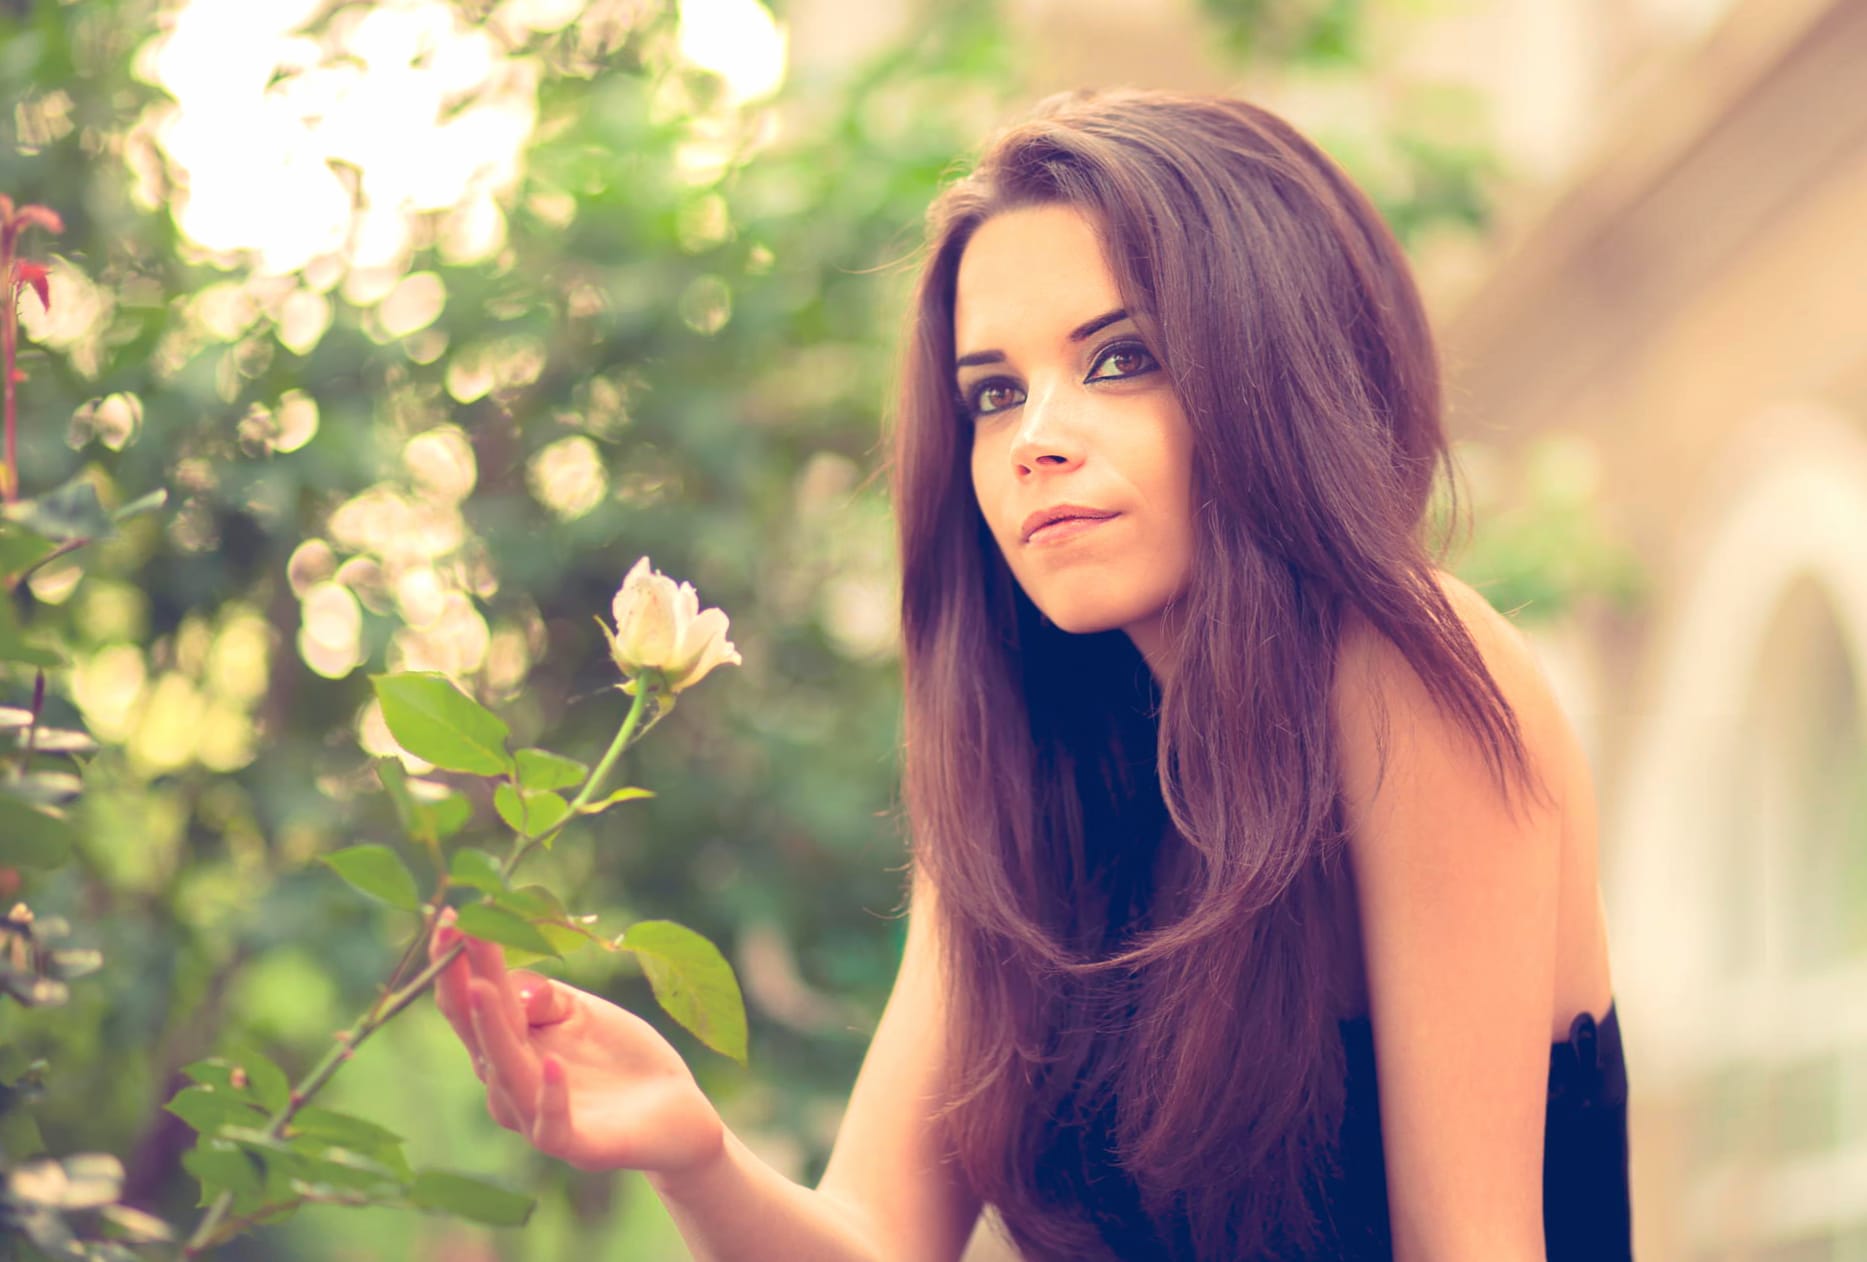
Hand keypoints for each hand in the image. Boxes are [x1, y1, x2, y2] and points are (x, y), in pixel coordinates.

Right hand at [430, 909, 725, 1174]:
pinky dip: (550, 1095)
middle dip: (462, 981)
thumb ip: (543, 996)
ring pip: (506, 1075)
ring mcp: (538, 1118)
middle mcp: (510, 1085)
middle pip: (476, 1033)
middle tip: (454, 932)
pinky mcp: (577, 1146)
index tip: (451, 914)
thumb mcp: (580, 1011)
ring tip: (483, 988)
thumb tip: (511, 989)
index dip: (457, 961)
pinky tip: (552, 1062)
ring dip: (493, 1031)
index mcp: (507, 1047)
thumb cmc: (618, 1056)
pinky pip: (552, 1124)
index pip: (470, 1002)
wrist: (676, 1111)